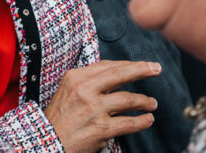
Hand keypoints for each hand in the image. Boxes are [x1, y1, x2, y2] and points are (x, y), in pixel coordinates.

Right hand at [44, 60, 159, 152]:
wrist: (48, 141)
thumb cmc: (59, 118)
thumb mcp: (67, 91)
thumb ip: (88, 81)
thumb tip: (115, 74)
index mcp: (76, 77)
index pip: (108, 66)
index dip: (128, 64)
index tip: (143, 64)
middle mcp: (85, 90)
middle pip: (120, 75)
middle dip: (142, 70)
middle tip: (156, 69)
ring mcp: (94, 109)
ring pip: (128, 100)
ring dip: (144, 101)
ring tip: (152, 103)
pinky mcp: (101, 129)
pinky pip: (129, 123)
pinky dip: (142, 121)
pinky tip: (147, 119)